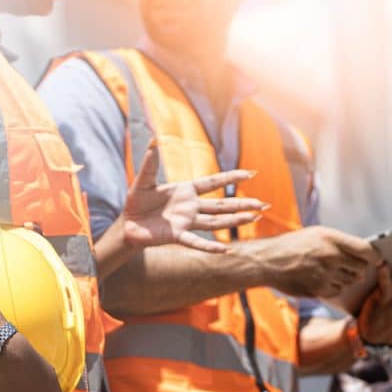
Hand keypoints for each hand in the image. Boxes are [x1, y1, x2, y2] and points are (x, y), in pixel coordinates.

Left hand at [123, 146, 267, 252]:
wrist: (127, 224)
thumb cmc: (136, 202)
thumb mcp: (143, 180)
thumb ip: (150, 164)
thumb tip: (153, 141)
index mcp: (186, 191)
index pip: (213, 182)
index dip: (230, 178)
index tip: (250, 174)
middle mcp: (190, 207)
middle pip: (222, 205)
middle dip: (242, 204)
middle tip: (264, 204)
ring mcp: (186, 222)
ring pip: (216, 222)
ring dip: (235, 220)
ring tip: (255, 218)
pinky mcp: (177, 236)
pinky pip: (196, 242)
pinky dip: (210, 247)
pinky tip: (226, 250)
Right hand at [264, 226, 379, 298]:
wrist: (268, 261)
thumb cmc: (292, 246)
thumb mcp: (316, 234)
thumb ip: (339, 243)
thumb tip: (362, 253)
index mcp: (332, 239)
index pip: (367, 251)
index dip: (375, 257)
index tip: (376, 259)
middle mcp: (331, 256)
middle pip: (361, 269)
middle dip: (358, 268)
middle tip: (349, 266)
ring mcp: (325, 274)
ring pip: (350, 281)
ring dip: (346, 278)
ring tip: (331, 271)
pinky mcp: (318, 289)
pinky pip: (337, 291)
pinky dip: (334, 287)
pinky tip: (323, 279)